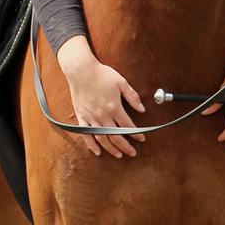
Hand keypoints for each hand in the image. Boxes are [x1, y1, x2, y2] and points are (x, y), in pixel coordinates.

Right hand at [57, 35, 145, 157]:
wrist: (81, 70)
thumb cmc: (102, 74)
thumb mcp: (121, 82)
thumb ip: (132, 97)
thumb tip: (142, 109)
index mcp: (114, 107)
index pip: (128, 126)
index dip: (136, 134)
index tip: (142, 138)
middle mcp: (102, 115)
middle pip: (116, 136)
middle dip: (126, 146)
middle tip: (133, 153)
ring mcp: (91, 118)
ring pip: (102, 138)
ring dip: (111, 149)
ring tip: (119, 155)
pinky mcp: (81, 117)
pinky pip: (86, 135)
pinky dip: (91, 145)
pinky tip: (98, 152)